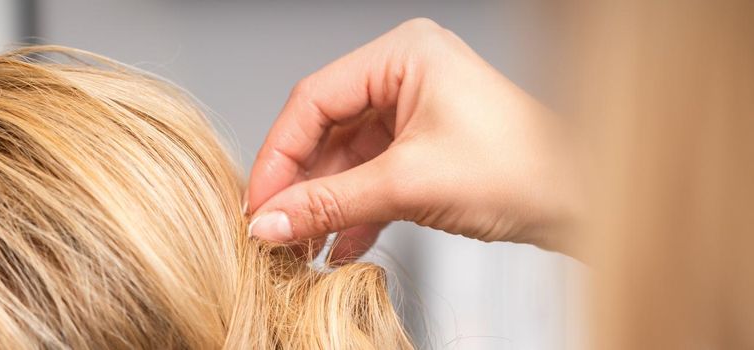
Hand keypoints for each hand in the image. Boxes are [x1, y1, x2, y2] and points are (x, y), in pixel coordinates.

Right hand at [246, 18, 580, 262]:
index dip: (278, 154)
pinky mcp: (425, 146)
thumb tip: (270, 222)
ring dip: (325, 204)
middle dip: (301, 184)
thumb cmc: (521, 170)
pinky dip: (355, 210)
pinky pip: (373, 175)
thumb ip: (330, 203)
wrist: (583, 202)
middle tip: (273, 227)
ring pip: (347, 158)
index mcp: (402, 55)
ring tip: (301, 244)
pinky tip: (338, 244)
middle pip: (327, 129)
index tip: (258, 202)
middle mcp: (405, 75)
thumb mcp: (409, 185)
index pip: (314, 100)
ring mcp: (416, 111)